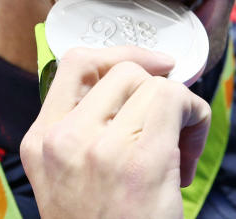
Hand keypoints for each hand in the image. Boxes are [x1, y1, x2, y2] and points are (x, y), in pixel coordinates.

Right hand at [21, 46, 211, 218]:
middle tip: (169, 127)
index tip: (151, 68)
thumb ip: (86, 130)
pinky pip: (176, 100)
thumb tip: (142, 79)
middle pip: (121, 70)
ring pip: (152, 83)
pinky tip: (191, 148)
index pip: (73, 62)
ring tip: (180, 149)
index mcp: (39, 141)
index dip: (119, 55)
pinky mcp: (140, 160)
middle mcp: (62, 139)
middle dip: (155, 88)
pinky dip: (195, 116)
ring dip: (179, 107)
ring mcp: (98, 148)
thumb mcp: (71, 179)